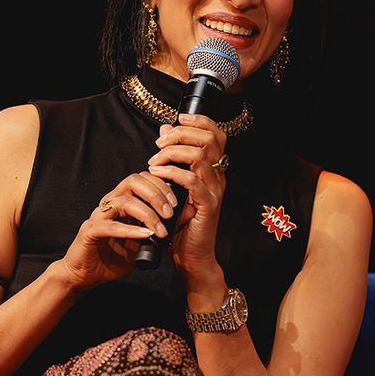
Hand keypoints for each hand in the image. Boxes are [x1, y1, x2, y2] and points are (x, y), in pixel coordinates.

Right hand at [56, 171, 177, 291]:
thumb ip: (160, 227)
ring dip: (147, 214)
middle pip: (133, 182)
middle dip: (156, 194)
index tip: (176, 202)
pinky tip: (145, 235)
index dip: (161, 185)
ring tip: (161, 230)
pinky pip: (110, 226)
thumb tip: (186, 213)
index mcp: (122, 201)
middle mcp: (109, 203)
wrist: (86, 277)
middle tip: (170, 212)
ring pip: (124, 202)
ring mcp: (98, 216)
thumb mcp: (144, 242)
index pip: (142, 180)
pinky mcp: (89, 232)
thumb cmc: (113, 258)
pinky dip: (130, 230)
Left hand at [146, 114, 228, 290]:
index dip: (199, 120)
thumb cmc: (182, 224)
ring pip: (200, 156)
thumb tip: (165, 130)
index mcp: (214, 170)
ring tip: (155, 160)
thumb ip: (173, 157)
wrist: (192, 256)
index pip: (216, 133)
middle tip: (161, 143)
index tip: (178, 119)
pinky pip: (191, 180)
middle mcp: (219, 177)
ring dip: (173, 153)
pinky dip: (172, 172)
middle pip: (210, 139)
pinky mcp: (206, 205)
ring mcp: (215, 190)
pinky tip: (157, 173)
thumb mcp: (175, 185)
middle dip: (182, 134)